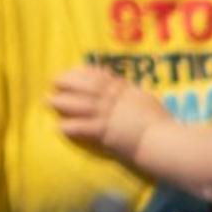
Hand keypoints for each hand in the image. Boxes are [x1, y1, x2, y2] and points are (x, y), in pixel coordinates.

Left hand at [49, 64, 163, 162]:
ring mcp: (108, 115)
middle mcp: (112, 100)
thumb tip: (124, 87)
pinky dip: (70, 127)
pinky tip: (59, 127)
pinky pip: (83, 128)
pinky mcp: (105, 132)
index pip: (99, 76)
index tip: (71, 70)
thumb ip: (132, 92)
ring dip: (62, 103)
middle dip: (66, 82)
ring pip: (79, 105)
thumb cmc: (160, 122)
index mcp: (123, 90)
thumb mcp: (146, 99)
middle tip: (53, 82)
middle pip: (84, 87)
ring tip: (48, 101)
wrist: (163, 140)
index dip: (82, 72)